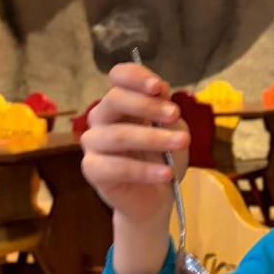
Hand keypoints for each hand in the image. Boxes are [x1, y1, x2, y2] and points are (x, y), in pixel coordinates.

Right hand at [81, 62, 189, 223]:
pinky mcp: (92, 169)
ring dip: (153, 138)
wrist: (157, 197)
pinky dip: (144, 170)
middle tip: (175, 114)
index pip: (119, 77)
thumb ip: (166, 110)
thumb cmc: (163, 158)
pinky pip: (116, 167)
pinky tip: (167, 173)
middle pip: (114, 100)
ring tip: (181, 143)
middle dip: (147, 105)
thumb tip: (160, 90)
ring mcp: (93, 143)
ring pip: (117, 135)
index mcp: (122, 103)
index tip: (159, 87)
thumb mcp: (173, 130)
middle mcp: (102, 118)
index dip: (135, 77)